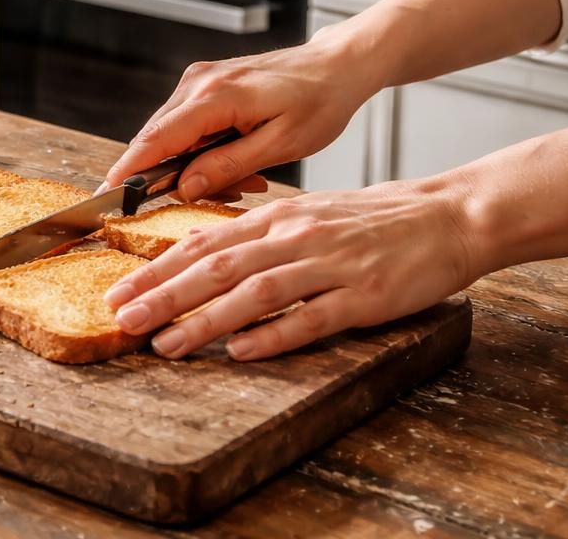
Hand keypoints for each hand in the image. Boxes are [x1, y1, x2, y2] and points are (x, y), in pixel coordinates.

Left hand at [102, 180, 479, 359]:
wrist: (448, 215)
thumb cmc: (373, 220)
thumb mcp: (306, 215)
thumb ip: (257, 235)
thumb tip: (203, 254)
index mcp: (277, 217)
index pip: (203, 243)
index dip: (157, 269)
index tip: (119, 290)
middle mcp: (295, 236)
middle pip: (216, 267)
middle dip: (163, 296)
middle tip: (123, 319)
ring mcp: (330, 266)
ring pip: (254, 293)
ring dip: (204, 320)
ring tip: (166, 343)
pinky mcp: (364, 296)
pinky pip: (311, 318)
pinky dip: (273, 335)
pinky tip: (241, 351)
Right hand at [103, 30, 383, 201]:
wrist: (337, 66)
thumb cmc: (320, 101)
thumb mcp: (281, 145)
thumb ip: (228, 165)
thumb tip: (184, 186)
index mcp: (215, 96)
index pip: (156, 139)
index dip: (129, 170)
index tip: (107, 196)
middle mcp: (198, 82)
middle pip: (158, 140)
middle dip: (174, 176)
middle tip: (223, 194)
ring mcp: (199, 80)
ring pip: (172, 135)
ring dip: (194, 164)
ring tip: (247, 176)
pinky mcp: (205, 84)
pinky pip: (187, 125)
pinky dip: (203, 149)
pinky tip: (239, 159)